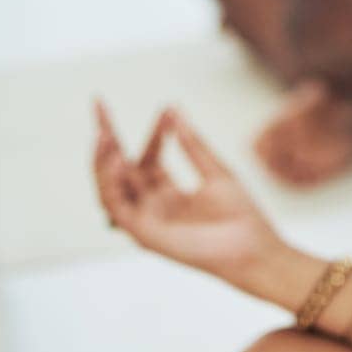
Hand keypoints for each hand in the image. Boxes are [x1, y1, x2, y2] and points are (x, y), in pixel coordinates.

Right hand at [93, 99, 281, 285]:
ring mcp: (146, 219)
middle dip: (108, 137)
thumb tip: (175, 109)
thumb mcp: (215, 170)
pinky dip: (110, 183)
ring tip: (103, 133)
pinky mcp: (143, 234)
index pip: (149, 157)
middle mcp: (152, 205)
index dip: (154, 131)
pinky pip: (117, 206)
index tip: (166, 108)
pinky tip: (116, 158)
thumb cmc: (240, 215)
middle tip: (99, 104)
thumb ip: (192, 143)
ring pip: (110, 187)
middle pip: (120, 168)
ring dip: (102, 160)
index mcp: (169, 192)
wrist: (252, 247)